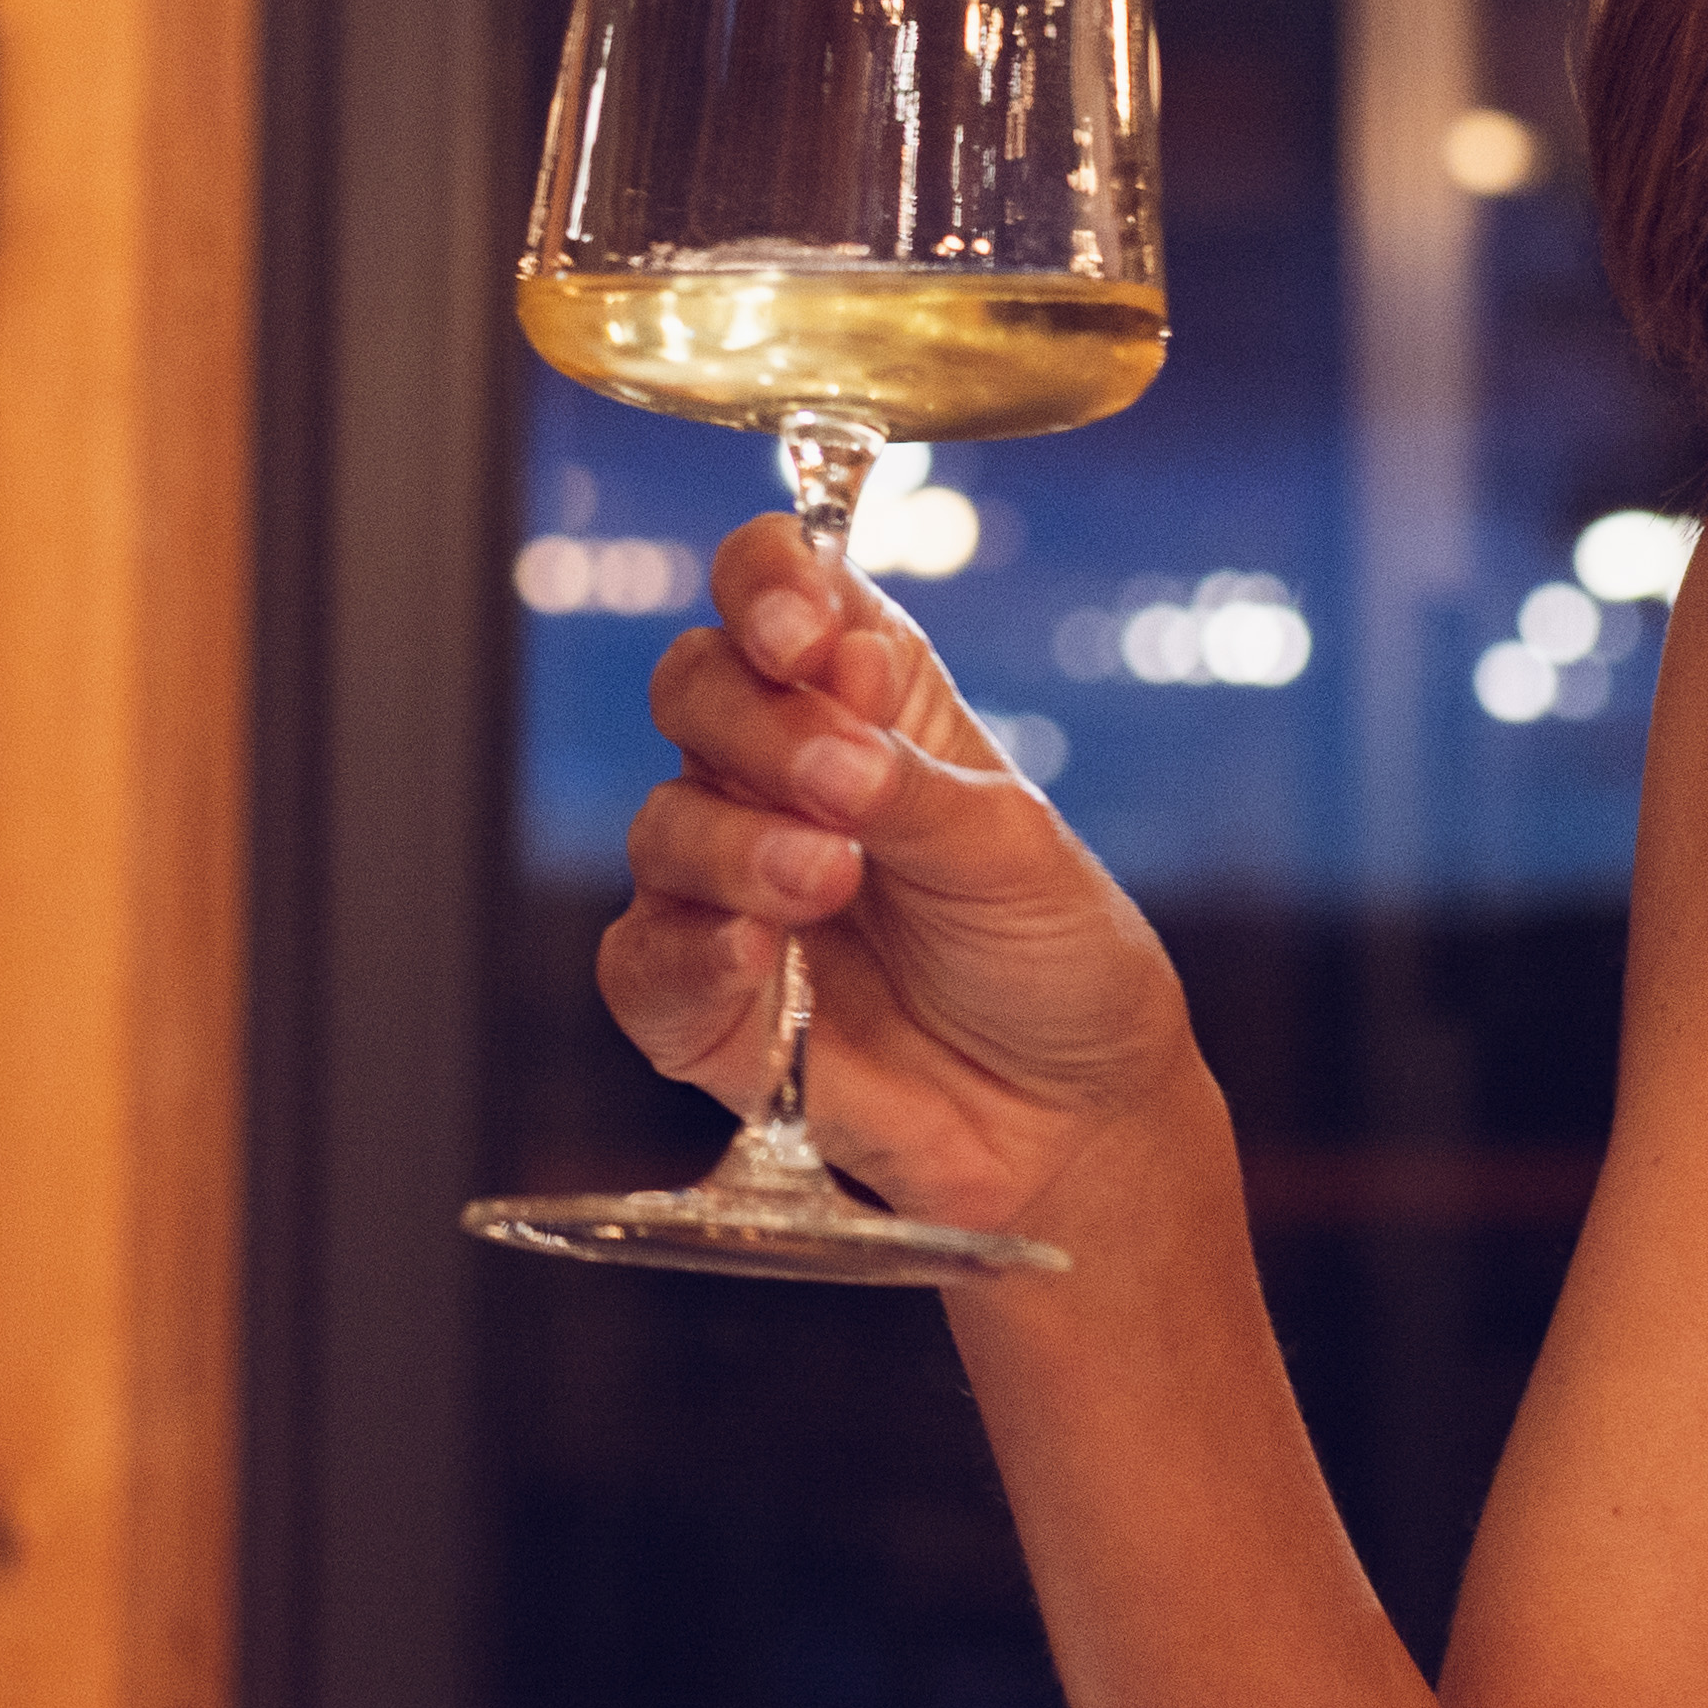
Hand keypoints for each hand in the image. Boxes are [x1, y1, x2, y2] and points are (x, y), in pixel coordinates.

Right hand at [590, 511, 1199, 1235]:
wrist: (1066, 1123)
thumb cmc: (1051, 961)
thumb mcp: (1016, 852)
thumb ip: (915, 779)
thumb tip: (830, 704)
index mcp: (863, 697)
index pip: (775, 585)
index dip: (769, 584)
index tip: (805, 634)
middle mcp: (777, 773)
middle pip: (694, 684)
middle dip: (755, 722)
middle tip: (842, 781)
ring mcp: (728, 883)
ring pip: (663, 822)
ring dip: (739, 844)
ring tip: (830, 880)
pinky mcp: (700, 998)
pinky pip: (642, 958)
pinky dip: (689, 950)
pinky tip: (751, 955)